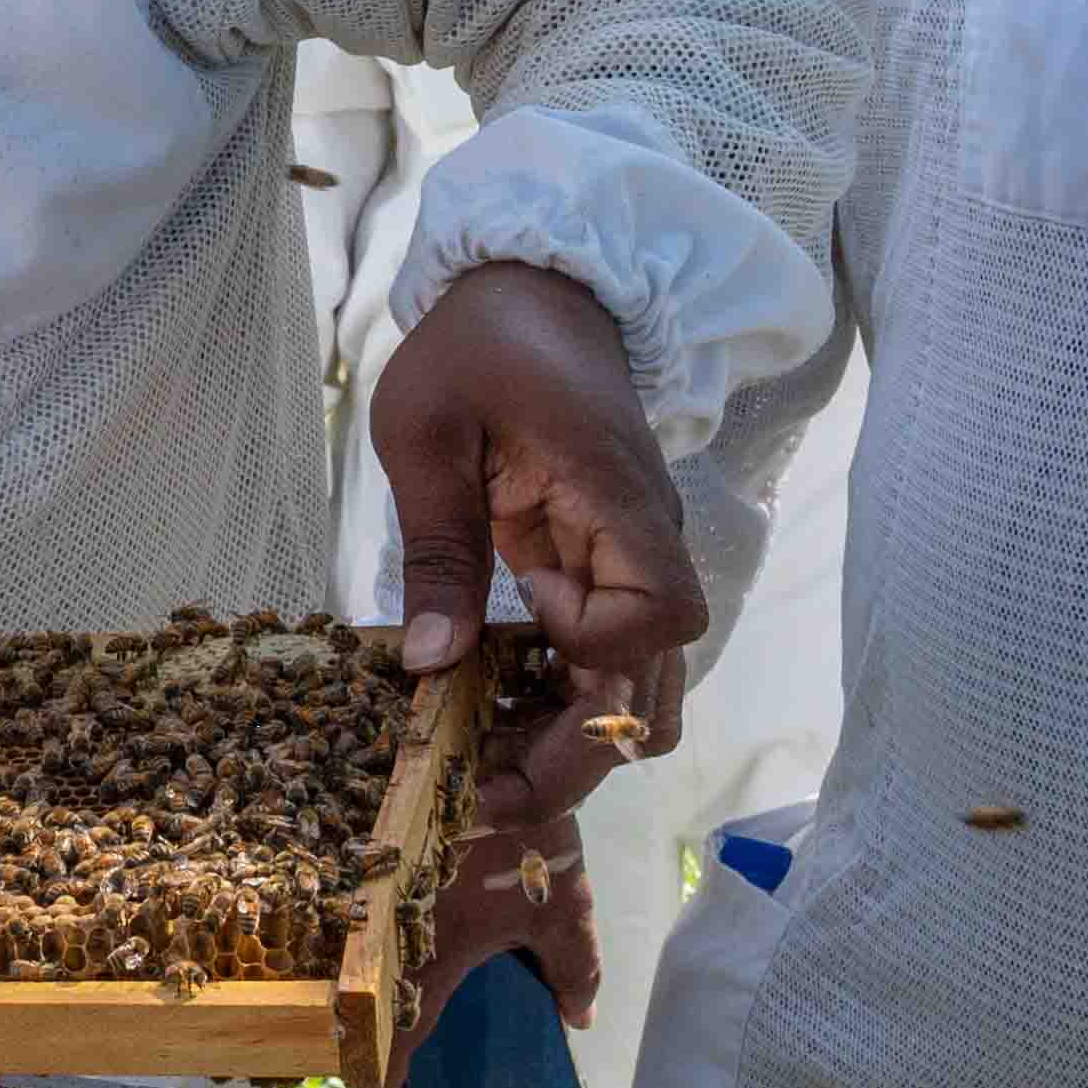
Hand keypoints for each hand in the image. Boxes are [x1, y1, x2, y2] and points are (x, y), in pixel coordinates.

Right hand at [363, 790, 605, 1087]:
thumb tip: (579, 1019)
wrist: (485, 755)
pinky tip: (373, 932)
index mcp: (434, 956)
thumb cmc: (527, 844)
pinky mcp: (358, 855)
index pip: (398, 1039)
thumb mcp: (563, 908)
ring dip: (354, 983)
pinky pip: (345, 911)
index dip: (389, 1080)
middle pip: (355, 1001)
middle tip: (381, 1046)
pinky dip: (353, 935)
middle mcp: (386, 930)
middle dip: (364, 1034)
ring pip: (344, 956)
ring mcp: (366, 891)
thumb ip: (574, 967)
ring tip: (373, 995)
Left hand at [372, 259, 702, 837]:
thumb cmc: (477, 345)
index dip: (593, 640)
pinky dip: (554, 709)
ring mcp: (631, 565)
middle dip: (572, 756)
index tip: (525, 605)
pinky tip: (484, 720)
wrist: (535, 293)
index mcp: (615, 498)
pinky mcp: (603, 576)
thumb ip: (437, 542)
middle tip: (473, 794)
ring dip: (566, 746)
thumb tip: (431, 663)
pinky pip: (601, 667)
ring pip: (638, 694)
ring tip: (474, 771)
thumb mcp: (427, 428)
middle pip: (653, 687)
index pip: (660, 615)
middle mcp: (645, 544)